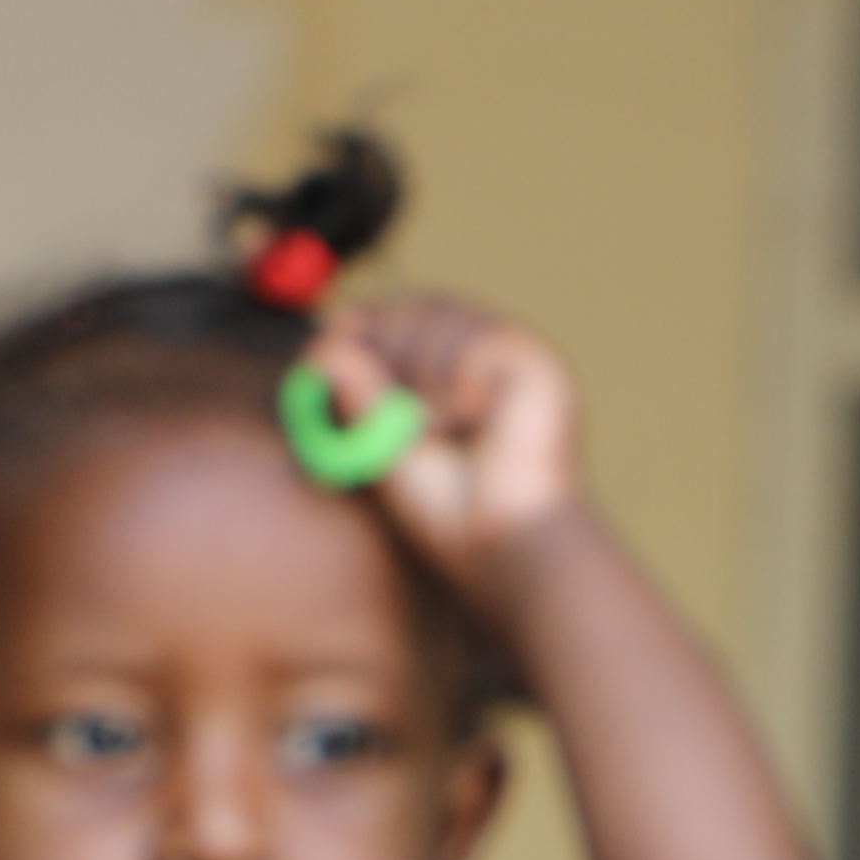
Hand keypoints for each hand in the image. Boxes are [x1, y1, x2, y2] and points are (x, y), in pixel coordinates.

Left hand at [302, 293, 581, 577]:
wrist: (510, 555)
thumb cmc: (456, 521)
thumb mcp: (387, 455)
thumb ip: (357, 404)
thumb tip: (321, 352)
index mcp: (461, 374)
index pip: (409, 316)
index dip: (367, 322)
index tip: (324, 343)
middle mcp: (493, 357)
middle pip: (424, 305)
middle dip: (388, 342)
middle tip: (378, 391)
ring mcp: (519, 356)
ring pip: (444, 317)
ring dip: (419, 372)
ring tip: (433, 429)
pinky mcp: (539, 364)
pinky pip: (475, 343)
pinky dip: (455, 384)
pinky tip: (467, 421)